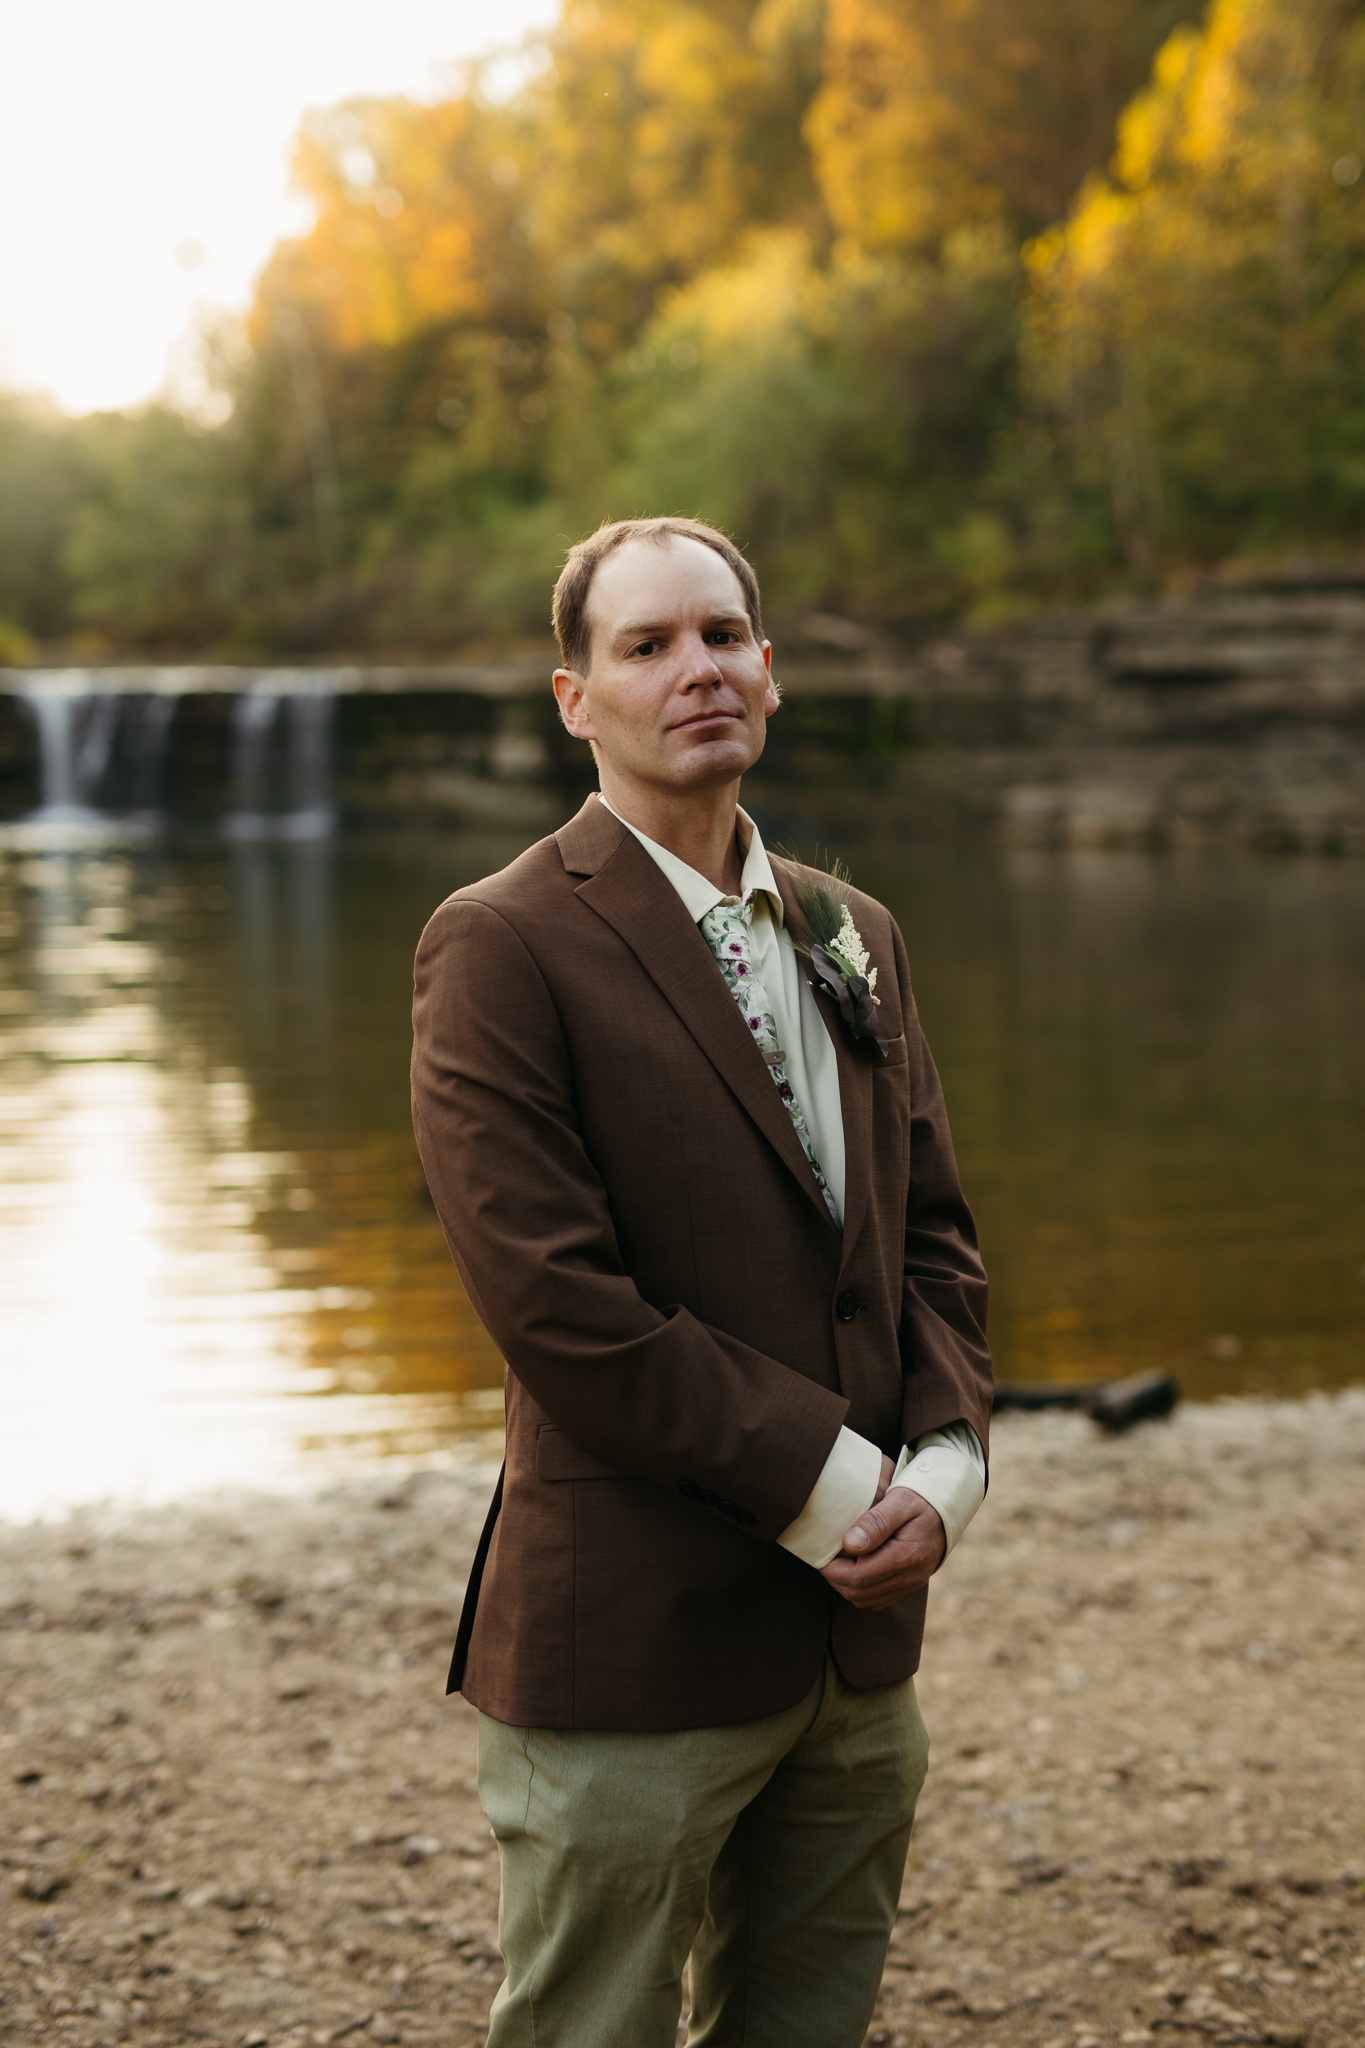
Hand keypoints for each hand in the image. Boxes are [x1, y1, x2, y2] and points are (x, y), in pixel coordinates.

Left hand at [819, 1474, 946, 1611]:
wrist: (948, 1508)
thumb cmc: (921, 1499)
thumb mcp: (900, 1501)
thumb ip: (875, 1522)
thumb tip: (849, 1543)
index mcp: (907, 1557)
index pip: (858, 1576)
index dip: (832, 1569)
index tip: (821, 1553)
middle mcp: (910, 1577)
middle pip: (859, 1592)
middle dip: (835, 1578)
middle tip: (824, 1557)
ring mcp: (911, 1584)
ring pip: (866, 1600)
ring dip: (846, 1585)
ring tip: (837, 1561)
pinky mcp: (909, 1585)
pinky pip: (877, 1599)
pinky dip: (860, 1589)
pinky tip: (854, 1567)